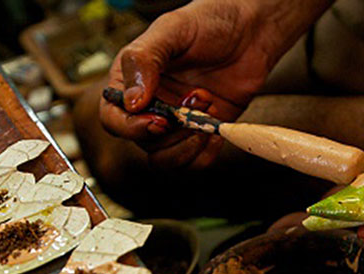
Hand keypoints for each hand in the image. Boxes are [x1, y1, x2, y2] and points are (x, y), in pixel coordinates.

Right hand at [100, 0, 328, 169]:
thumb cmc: (209, 21)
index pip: (113, 118)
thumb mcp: (172, 30)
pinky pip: (194, 162)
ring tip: (208, 112)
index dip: (131, 127)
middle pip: (142, 143)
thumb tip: (132, 102)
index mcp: (131, 81)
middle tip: (195, 104)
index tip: (159, 120)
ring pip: (166, 159)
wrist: (251, 31)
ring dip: (187, 145)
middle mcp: (150, 107)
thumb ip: (145, 60)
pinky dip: (205, 153)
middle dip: (171, 133)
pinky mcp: (201, 134)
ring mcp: (176, 124)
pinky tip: (216, 129)